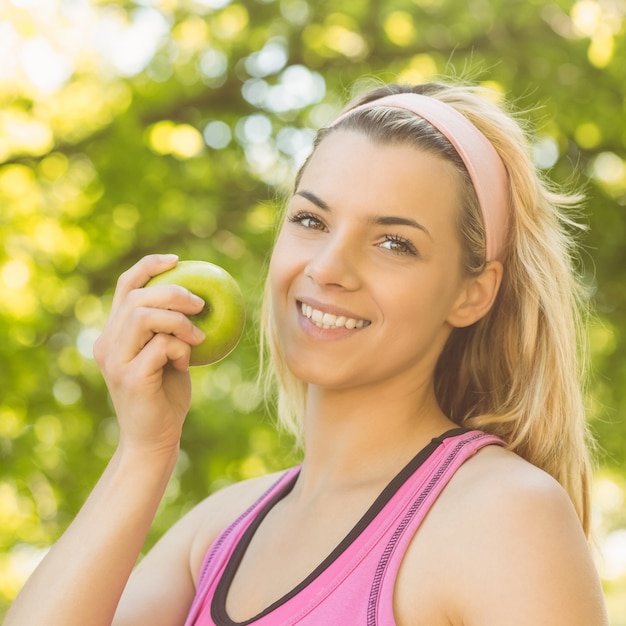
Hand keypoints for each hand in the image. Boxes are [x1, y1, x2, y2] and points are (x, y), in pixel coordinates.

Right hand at [93, 254, 206, 454]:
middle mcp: (107, 344)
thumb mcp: (168, 356)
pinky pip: (160, 345)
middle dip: (174, 292)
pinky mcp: (129, 377)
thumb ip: (170, 331)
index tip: (177, 260)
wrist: (154, 439)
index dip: (149, 266)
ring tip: (197, 336)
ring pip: (144, 316)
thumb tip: (200, 300)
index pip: (124, 287)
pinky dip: (181, 347)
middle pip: (136, 297)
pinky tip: (188, 361)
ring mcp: (115, 361)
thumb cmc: (165, 397)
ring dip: (179, 320)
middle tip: (201, 303)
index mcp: (113, 335)